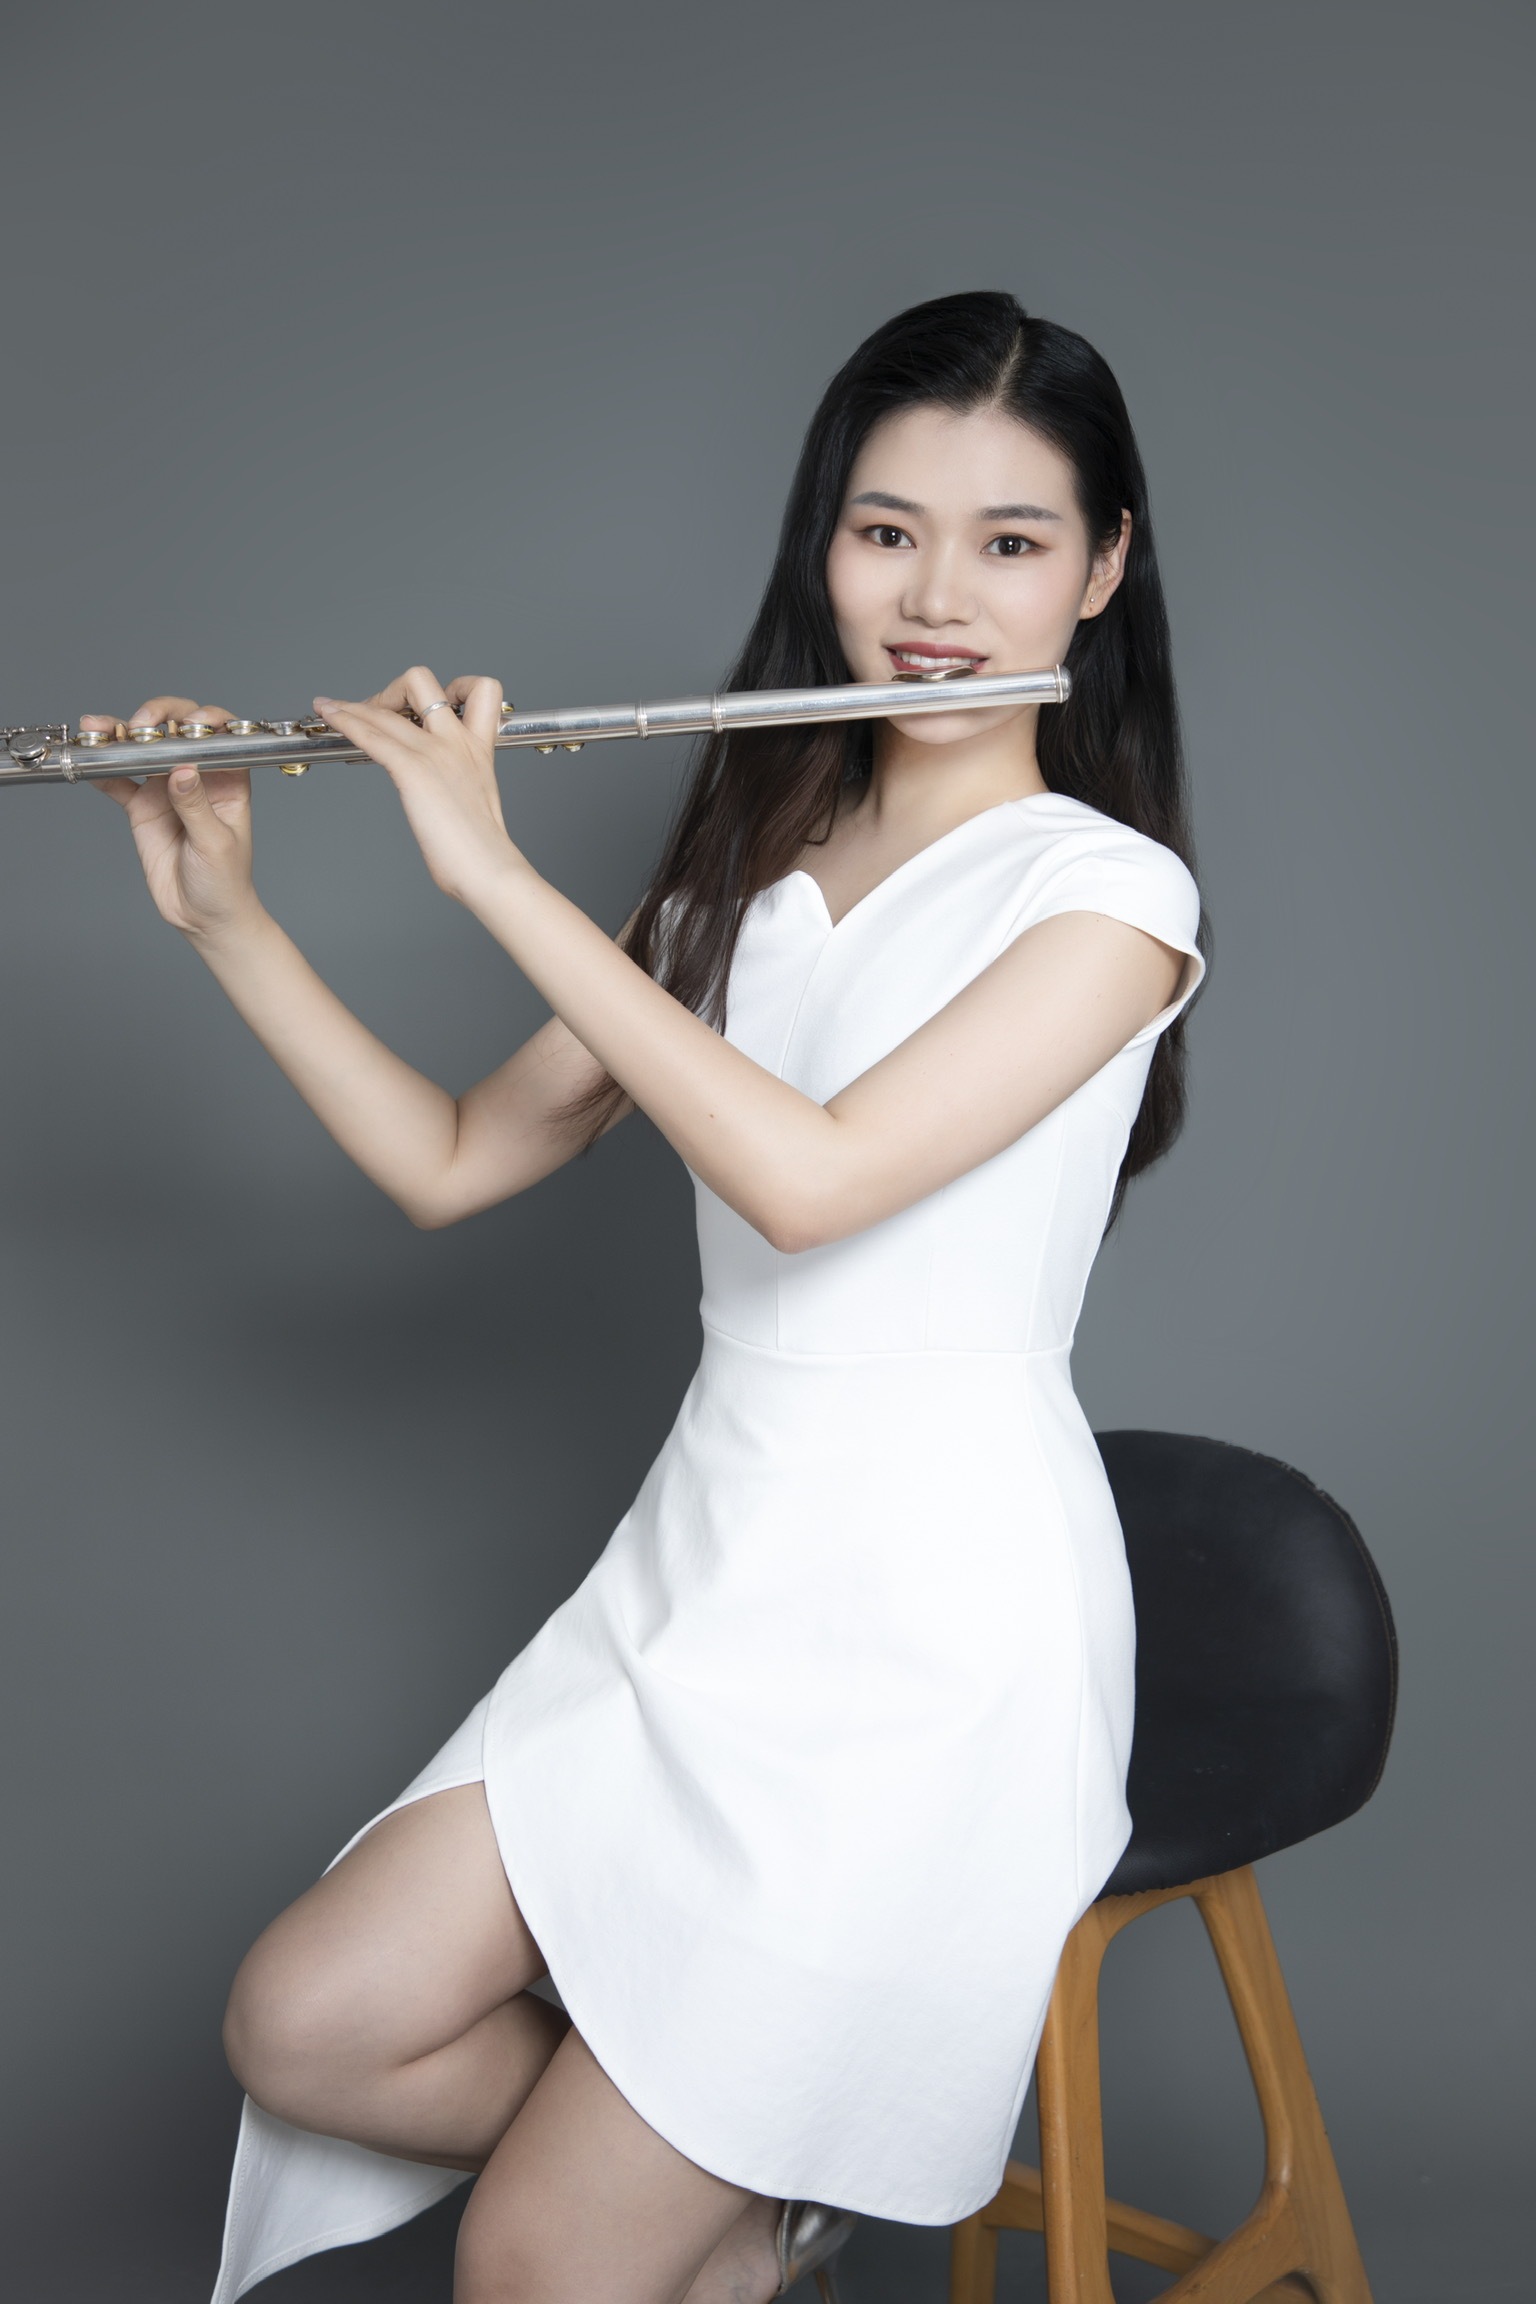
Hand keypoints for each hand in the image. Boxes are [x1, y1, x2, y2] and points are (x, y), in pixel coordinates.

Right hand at [83, 695, 258, 940]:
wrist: (204, 916)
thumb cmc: (226, 880)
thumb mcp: (216, 843)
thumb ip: (197, 806)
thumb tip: (182, 770)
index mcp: (228, 778)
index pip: (219, 735)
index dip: (205, 720)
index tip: (190, 725)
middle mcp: (197, 775)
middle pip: (176, 730)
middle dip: (158, 717)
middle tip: (141, 726)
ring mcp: (166, 788)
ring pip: (142, 750)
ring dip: (120, 736)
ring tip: (101, 729)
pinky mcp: (142, 807)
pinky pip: (118, 782)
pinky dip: (103, 770)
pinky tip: (91, 762)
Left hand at [311, 667, 518, 904]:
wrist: (488, 868)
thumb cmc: (482, 849)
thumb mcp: (478, 801)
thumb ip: (460, 783)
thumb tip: (441, 793)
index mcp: (478, 747)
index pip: (480, 689)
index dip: (452, 686)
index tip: (426, 705)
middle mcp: (457, 741)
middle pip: (422, 681)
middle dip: (392, 690)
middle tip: (376, 712)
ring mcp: (435, 752)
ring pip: (385, 708)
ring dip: (352, 705)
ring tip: (330, 708)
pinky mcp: (414, 771)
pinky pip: (372, 734)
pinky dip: (345, 721)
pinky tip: (330, 716)